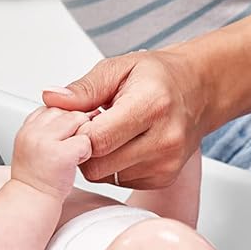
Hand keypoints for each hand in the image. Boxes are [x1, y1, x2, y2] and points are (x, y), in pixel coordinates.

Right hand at [10, 106, 92, 199]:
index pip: (56, 105)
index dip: (66, 119)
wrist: (32, 201)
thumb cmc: (38, 177)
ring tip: (73, 154)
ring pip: (79, 120)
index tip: (66, 136)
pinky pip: (86, 141)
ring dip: (83, 137)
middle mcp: (34, 131)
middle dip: (77, 125)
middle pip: (69, 110)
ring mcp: (45, 142)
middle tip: (71, 147)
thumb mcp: (35, 144)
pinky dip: (86, 152)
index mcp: (28, 126)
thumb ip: (49, 125)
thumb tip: (74, 111)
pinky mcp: (60, 155)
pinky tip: (76, 162)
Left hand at [42, 47, 206, 188]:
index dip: (77, 132)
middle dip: (85, 147)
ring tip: (112, 131)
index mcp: (152, 105)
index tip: (78, 119)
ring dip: (99, 158)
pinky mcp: (164, 178)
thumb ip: (84, 88)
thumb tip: (52, 99)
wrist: (198, 90)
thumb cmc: (158, 77)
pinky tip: (124, 144)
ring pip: (106, 176)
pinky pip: (120, 181)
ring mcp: (167, 163)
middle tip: (92, 124)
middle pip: (98, 164)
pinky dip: (114, 166)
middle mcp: (164, 139)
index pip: (97, 138)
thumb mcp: (118, 68)